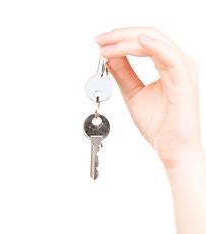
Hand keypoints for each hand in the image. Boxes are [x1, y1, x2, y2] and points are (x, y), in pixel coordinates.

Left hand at [95, 27, 203, 167]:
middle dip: (120, 35)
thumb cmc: (159, 124)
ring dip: (128, 40)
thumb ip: (123, 73)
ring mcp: (183, 71)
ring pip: (156, 41)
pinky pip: (171, 57)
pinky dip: (153, 46)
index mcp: (167, 64)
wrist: (172, 149)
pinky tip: (137, 42)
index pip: (144, 40)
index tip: (99, 42)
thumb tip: (109, 57)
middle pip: (149, 35)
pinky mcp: (184, 82)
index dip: (120, 37)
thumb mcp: (133, 93)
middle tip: (99, 40)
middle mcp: (177, 63)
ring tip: (107, 44)